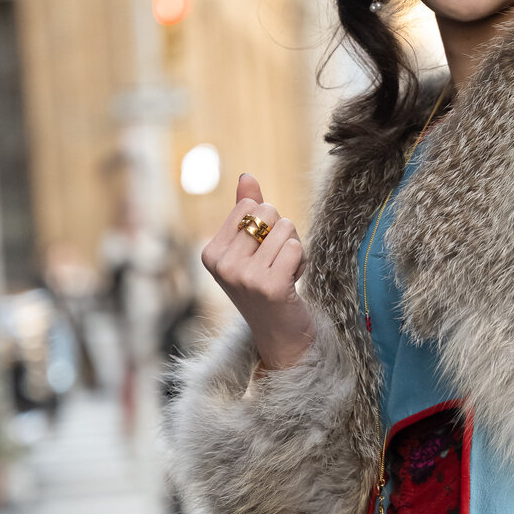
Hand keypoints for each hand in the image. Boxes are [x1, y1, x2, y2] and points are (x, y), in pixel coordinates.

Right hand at [201, 174, 314, 370]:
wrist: (280, 336)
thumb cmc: (266, 287)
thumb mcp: (250, 249)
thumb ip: (246, 211)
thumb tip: (246, 176)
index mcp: (211, 253)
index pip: (250, 206)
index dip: (265, 225)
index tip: (262, 254)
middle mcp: (223, 265)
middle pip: (268, 213)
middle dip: (282, 234)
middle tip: (276, 264)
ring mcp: (244, 277)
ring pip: (286, 229)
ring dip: (294, 249)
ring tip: (285, 273)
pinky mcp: (270, 286)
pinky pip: (297, 248)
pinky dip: (302, 262)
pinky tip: (292, 283)